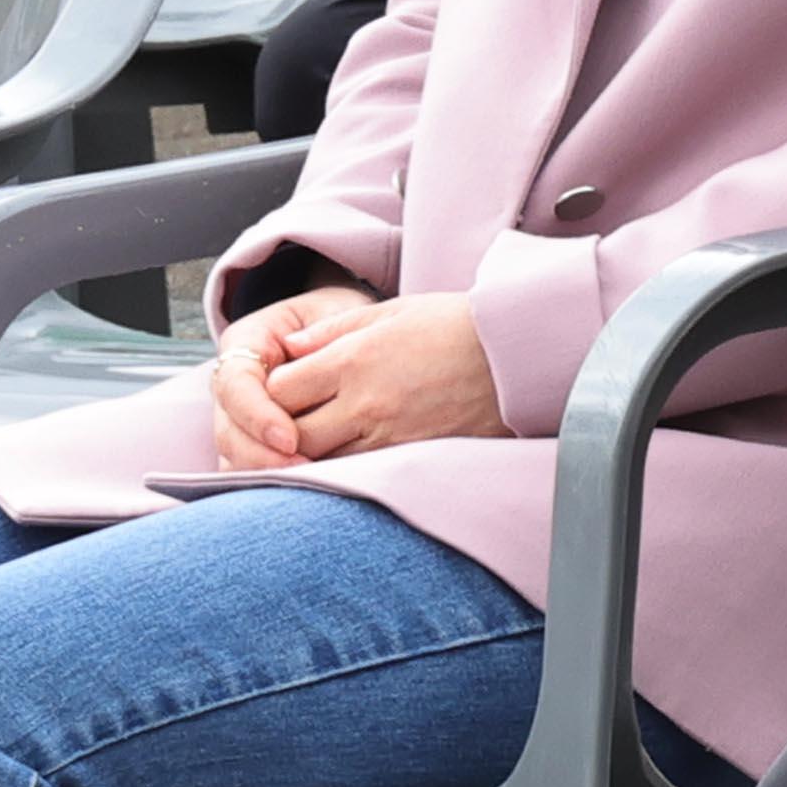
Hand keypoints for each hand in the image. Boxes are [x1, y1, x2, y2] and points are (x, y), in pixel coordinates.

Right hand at [207, 280, 381, 468]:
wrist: (336, 333)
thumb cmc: (335, 320)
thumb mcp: (333, 311)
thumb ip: (322, 327)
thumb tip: (299, 348)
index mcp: (245, 344)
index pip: (235, 384)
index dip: (257, 415)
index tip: (290, 438)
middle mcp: (233, 383)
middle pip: (227, 429)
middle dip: (260, 456)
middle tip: (301, 469)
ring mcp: (236, 416)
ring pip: (230, 456)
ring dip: (263, 475)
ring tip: (305, 484)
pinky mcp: (249, 442)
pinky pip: (245, 471)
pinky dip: (266, 485)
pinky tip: (298, 491)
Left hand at [256, 293, 506, 460]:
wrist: (518, 355)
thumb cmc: (456, 325)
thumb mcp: (391, 311)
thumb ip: (332, 331)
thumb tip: (289, 348)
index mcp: (354, 359)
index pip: (279, 389)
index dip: (268, 393)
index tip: (278, 391)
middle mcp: (365, 403)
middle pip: (292, 434)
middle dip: (279, 433)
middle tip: (282, 428)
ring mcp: (389, 436)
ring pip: (322, 463)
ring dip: (309, 458)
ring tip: (309, 448)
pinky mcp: (413, 458)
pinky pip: (360, 475)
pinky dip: (343, 472)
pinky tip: (344, 462)